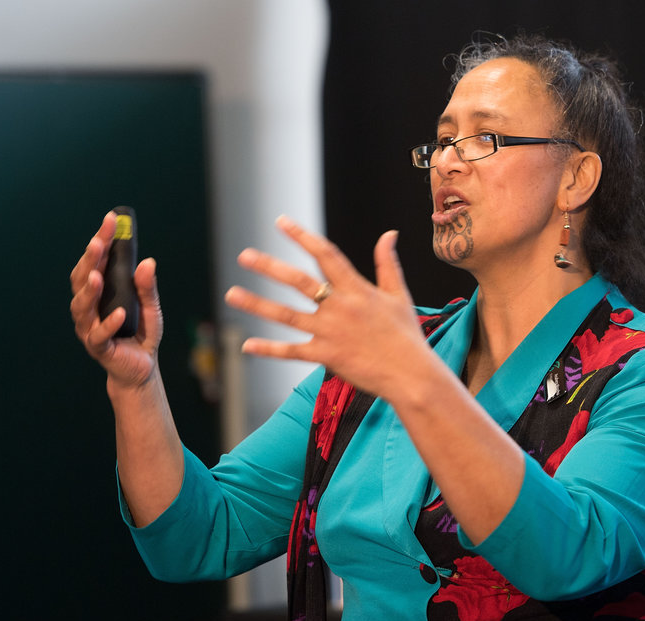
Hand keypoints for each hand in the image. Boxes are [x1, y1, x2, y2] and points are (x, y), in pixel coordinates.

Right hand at [69, 210, 163, 388]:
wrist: (141, 368)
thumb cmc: (140, 333)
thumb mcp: (150, 307)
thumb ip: (147, 286)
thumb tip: (148, 261)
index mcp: (99, 292)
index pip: (95, 261)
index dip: (101, 240)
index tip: (111, 220)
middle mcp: (89, 307)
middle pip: (82, 280)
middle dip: (90, 260)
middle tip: (99, 242)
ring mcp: (90, 327)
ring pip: (82, 307)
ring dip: (89, 290)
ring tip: (97, 276)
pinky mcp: (99, 348)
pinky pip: (99, 335)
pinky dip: (108, 323)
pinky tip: (119, 313)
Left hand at [224, 216, 429, 397]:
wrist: (412, 374)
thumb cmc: (406, 335)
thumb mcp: (398, 294)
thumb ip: (387, 263)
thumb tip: (389, 234)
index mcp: (356, 289)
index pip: (325, 254)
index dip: (302, 236)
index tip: (281, 222)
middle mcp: (340, 307)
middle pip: (298, 281)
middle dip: (269, 267)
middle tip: (244, 255)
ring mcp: (330, 332)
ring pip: (287, 315)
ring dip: (257, 304)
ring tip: (231, 295)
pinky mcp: (326, 356)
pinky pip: (292, 351)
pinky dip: (269, 349)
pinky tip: (246, 345)